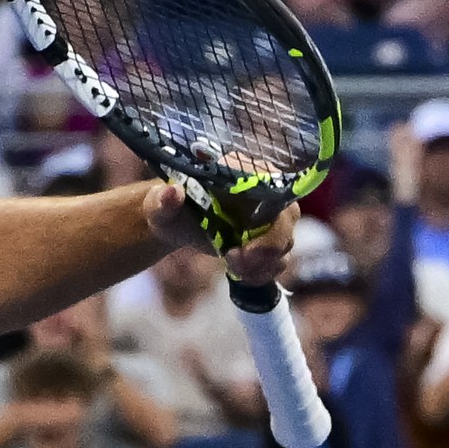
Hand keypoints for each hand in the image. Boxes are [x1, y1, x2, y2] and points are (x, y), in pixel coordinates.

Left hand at [145, 184, 299, 287]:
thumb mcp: (161, 203)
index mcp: (243, 173)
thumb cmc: (167, 206)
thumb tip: (171, 192)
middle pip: (288, 218)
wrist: (172, 223)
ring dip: (262, 264)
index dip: (269, 213)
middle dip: (268, 247)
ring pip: (285, 244)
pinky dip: (262, 273)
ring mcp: (270, 219)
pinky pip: (278, 261)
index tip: (247, 240)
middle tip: (235, 260)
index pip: (275, 185)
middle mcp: (265, 194)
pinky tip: (240, 274)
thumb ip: (165, 199)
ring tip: (232, 266)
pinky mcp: (267, 242)